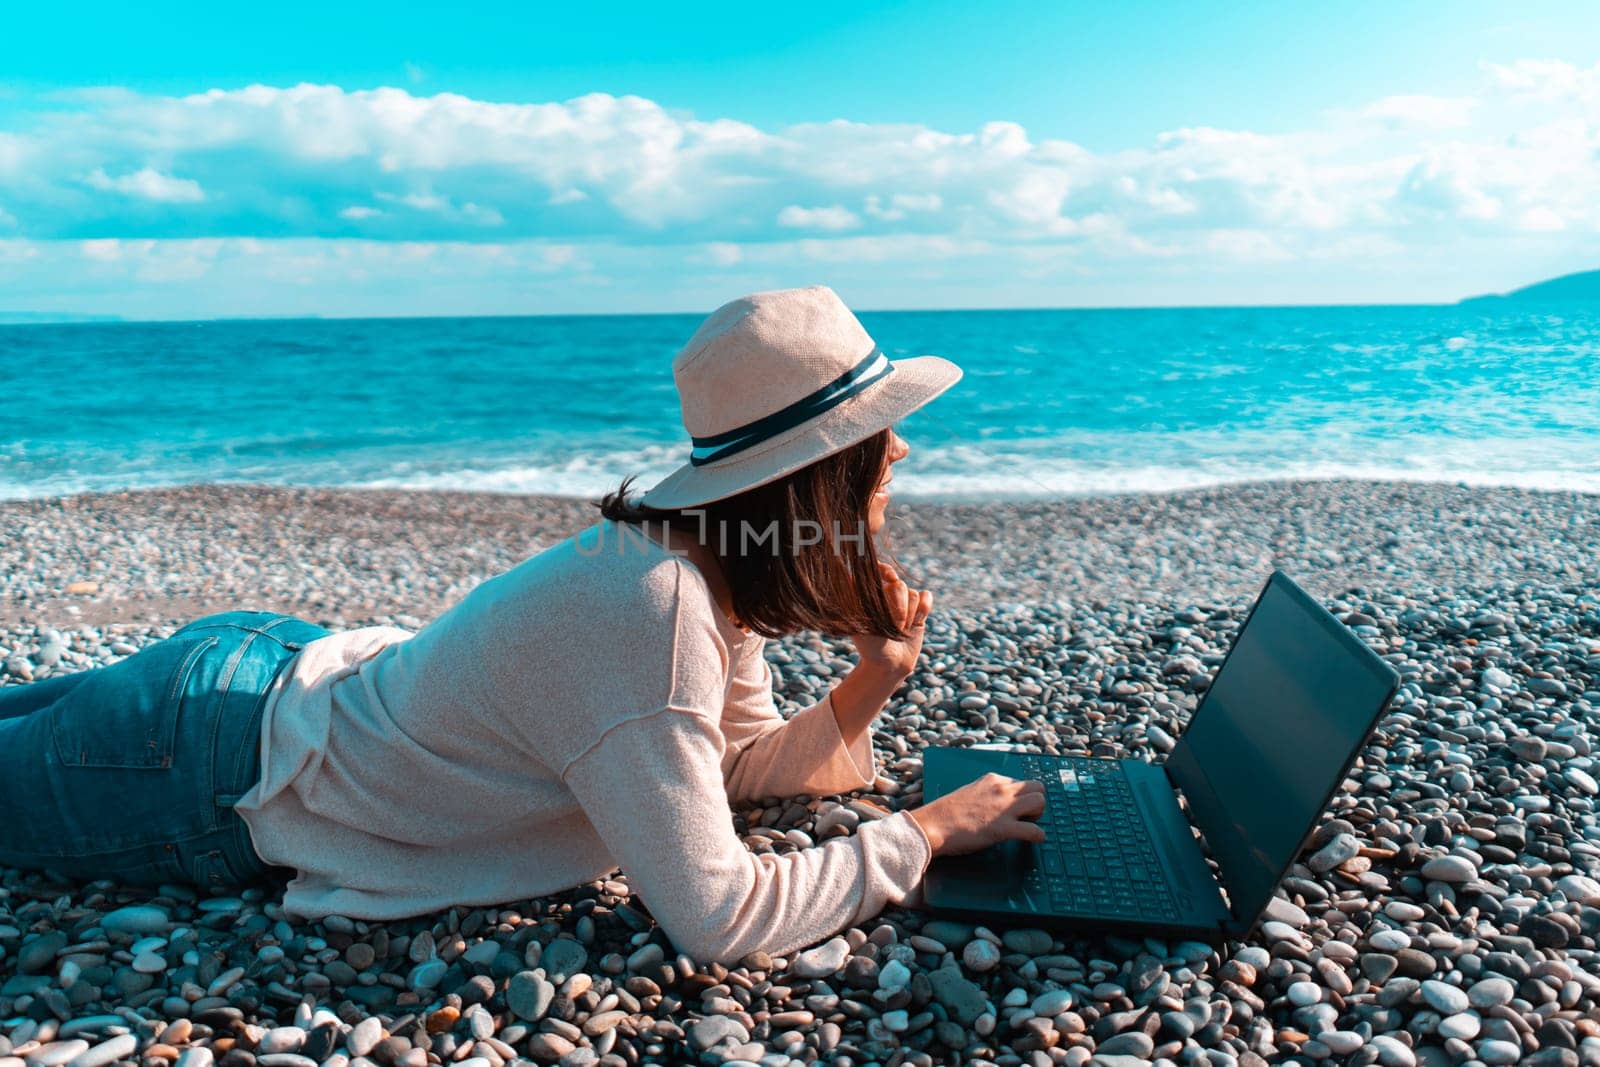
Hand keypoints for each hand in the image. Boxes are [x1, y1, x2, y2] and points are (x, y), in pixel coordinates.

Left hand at [848, 561, 931, 678]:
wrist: (889, 665)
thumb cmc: (869, 646)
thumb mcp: (858, 623)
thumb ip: (854, 599)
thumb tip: (844, 573)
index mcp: (871, 594)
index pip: (879, 569)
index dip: (885, 570)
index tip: (889, 579)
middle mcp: (887, 594)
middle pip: (899, 586)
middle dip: (899, 607)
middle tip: (895, 626)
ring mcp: (904, 602)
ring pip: (913, 595)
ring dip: (909, 615)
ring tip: (900, 632)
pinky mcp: (919, 610)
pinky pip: (926, 598)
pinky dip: (924, 609)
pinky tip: (917, 622)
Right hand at [909, 773, 1045, 856]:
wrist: (933, 825)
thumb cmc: (946, 813)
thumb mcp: (970, 793)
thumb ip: (987, 794)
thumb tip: (996, 803)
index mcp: (992, 780)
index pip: (1021, 782)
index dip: (1021, 797)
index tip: (1015, 809)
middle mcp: (1001, 789)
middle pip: (1038, 787)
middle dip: (1035, 802)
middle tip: (1025, 817)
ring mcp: (1004, 808)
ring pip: (1040, 802)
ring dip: (1038, 815)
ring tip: (1026, 825)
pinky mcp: (1003, 828)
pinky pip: (1034, 830)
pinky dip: (1038, 836)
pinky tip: (1033, 840)